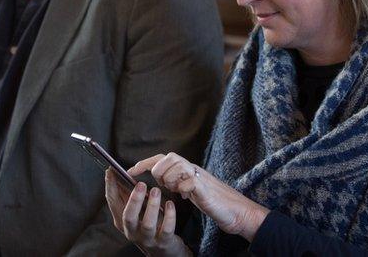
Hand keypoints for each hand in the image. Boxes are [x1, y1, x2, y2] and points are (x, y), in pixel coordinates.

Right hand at [104, 169, 190, 256]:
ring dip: (151, 206)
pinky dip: (169, 216)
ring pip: (147, 224)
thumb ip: (128, 197)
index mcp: (122, 222)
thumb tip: (122, 176)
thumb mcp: (135, 212)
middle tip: (140, 184)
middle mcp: (132, 232)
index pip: (112, 204)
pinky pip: (166, 230)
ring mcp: (147, 239)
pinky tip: (170, 204)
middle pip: (128, 217)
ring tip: (156, 191)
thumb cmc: (147, 224)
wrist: (163, 249)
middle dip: (133, 200)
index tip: (111, 171)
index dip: (110, 187)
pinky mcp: (163, 242)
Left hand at [132, 153, 269, 240]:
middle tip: (164, 186)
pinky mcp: (205, 189)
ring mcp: (199, 177)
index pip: (162, 158)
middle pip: (168, 157)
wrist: (237, 210)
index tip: (130, 171)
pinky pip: (190, 181)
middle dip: (159, 171)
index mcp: (187, 170)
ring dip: (170, 178)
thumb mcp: (190, 190)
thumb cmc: (214, 201)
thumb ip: (178, 182)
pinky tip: (184, 195)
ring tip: (175, 190)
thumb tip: (162, 181)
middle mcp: (192, 169)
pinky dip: (183, 187)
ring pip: (177, 165)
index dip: (145, 163)